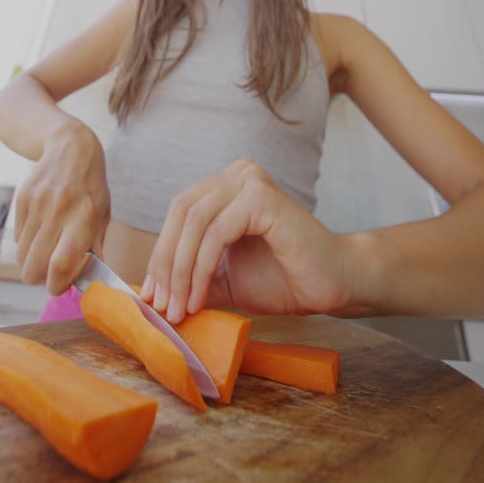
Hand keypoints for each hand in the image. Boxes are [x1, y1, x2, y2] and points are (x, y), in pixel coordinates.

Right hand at [14, 123, 109, 294]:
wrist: (70, 148)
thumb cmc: (90, 188)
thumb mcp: (103, 215)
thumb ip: (96, 248)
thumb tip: (91, 282)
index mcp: (84, 218)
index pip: (61, 264)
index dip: (56, 284)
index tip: (60, 286)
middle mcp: (58, 211)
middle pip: (34, 266)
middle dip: (40, 279)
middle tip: (50, 274)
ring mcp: (37, 204)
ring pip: (22, 256)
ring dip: (32, 261)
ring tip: (47, 250)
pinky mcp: (21, 199)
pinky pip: (17, 239)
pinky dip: (27, 244)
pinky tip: (41, 230)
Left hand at [140, 159, 363, 322]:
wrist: (333, 284)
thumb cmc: (284, 279)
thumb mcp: (224, 279)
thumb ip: (192, 277)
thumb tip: (150, 294)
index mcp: (226, 186)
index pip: (178, 213)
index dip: (160, 254)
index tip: (150, 297)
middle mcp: (237, 174)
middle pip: (181, 214)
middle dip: (165, 264)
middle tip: (161, 305)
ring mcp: (250, 180)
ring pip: (194, 223)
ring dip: (180, 271)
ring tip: (180, 308)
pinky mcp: (262, 197)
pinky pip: (216, 232)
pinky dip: (201, 268)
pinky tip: (200, 297)